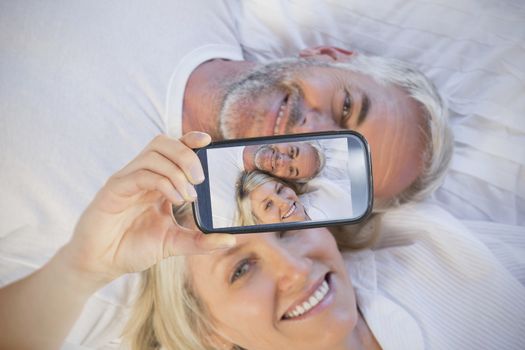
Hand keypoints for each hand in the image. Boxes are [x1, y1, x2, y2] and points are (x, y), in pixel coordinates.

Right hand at [61, 133, 234, 286]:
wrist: (101, 264)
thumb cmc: (133, 248)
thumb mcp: (173, 243)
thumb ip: (200, 241)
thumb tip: (230, 240)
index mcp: (156, 181)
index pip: (173, 149)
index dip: (189, 140)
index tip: (209, 141)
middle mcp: (142, 175)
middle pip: (163, 144)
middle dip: (187, 154)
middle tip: (200, 179)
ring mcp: (127, 180)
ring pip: (153, 154)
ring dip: (177, 171)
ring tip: (188, 196)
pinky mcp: (114, 190)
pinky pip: (141, 174)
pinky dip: (162, 182)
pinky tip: (175, 199)